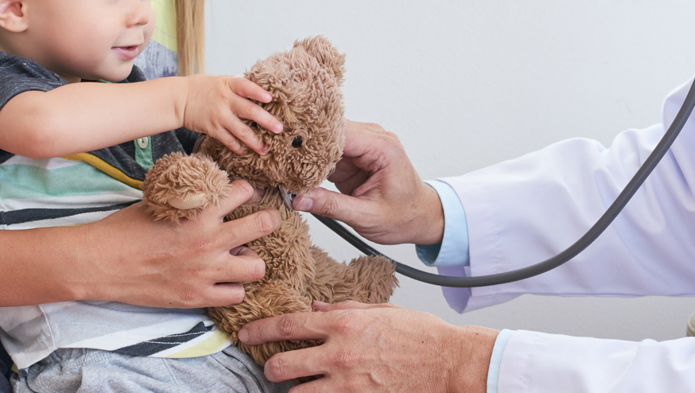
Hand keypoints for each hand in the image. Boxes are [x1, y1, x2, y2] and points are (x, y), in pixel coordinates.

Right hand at [66, 180, 277, 306]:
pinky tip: (221, 280)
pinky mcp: (197, 296)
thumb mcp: (159, 203)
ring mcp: (206, 271)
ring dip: (250, 260)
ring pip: (257, 267)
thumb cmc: (125, 229)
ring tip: (239, 257)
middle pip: (263, 224)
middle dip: (267, 220)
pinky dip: (232, 287)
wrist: (101, 263)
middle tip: (261, 221)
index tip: (246, 196)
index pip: (243, 191)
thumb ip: (189, 199)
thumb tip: (206, 190)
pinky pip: (236, 294)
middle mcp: (209, 240)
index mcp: (199, 211)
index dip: (246, 192)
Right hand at [182, 75, 281, 155]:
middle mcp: (225, 100)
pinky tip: (246, 151)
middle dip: (266, 121)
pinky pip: (228, 140)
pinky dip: (238, 147)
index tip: (270, 98)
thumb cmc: (201, 88)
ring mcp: (219, 116)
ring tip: (265, 149)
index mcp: (228, 85)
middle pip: (250, 111)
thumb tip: (258, 91)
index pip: (246, 87)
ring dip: (255, 142)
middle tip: (279, 129)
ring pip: (241, 131)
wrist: (179, 99)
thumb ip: (237, 86)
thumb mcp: (220, 80)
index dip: (258, 92)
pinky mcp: (213, 129)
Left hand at [239, 301, 496, 391]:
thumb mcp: (380, 310)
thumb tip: (317, 310)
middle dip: (270, 368)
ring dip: (292, 390)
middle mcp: (340, 353)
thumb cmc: (420, 335)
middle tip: (271, 368)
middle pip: (283, 365)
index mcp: (344, 325)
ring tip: (295, 387)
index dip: (261, 330)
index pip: (289, 325)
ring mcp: (347, 382)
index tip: (246, 333)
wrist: (448, 362)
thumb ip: (344, 309)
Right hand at [290, 121, 443, 245]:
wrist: (421, 218)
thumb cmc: (404, 216)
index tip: (288, 145)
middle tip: (280, 155)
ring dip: (308, 153)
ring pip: (326, 141)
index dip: (314, 138)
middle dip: (307, 144)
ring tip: (286, 165)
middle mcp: (374, 139)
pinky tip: (299, 172)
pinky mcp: (355, 157)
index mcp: (383, 148)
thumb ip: (332, 206)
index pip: (342, 133)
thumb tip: (299, 199)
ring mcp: (364, 146)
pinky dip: (314, 162)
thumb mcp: (367, 217)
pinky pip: (328, 153)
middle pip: (331, 132)